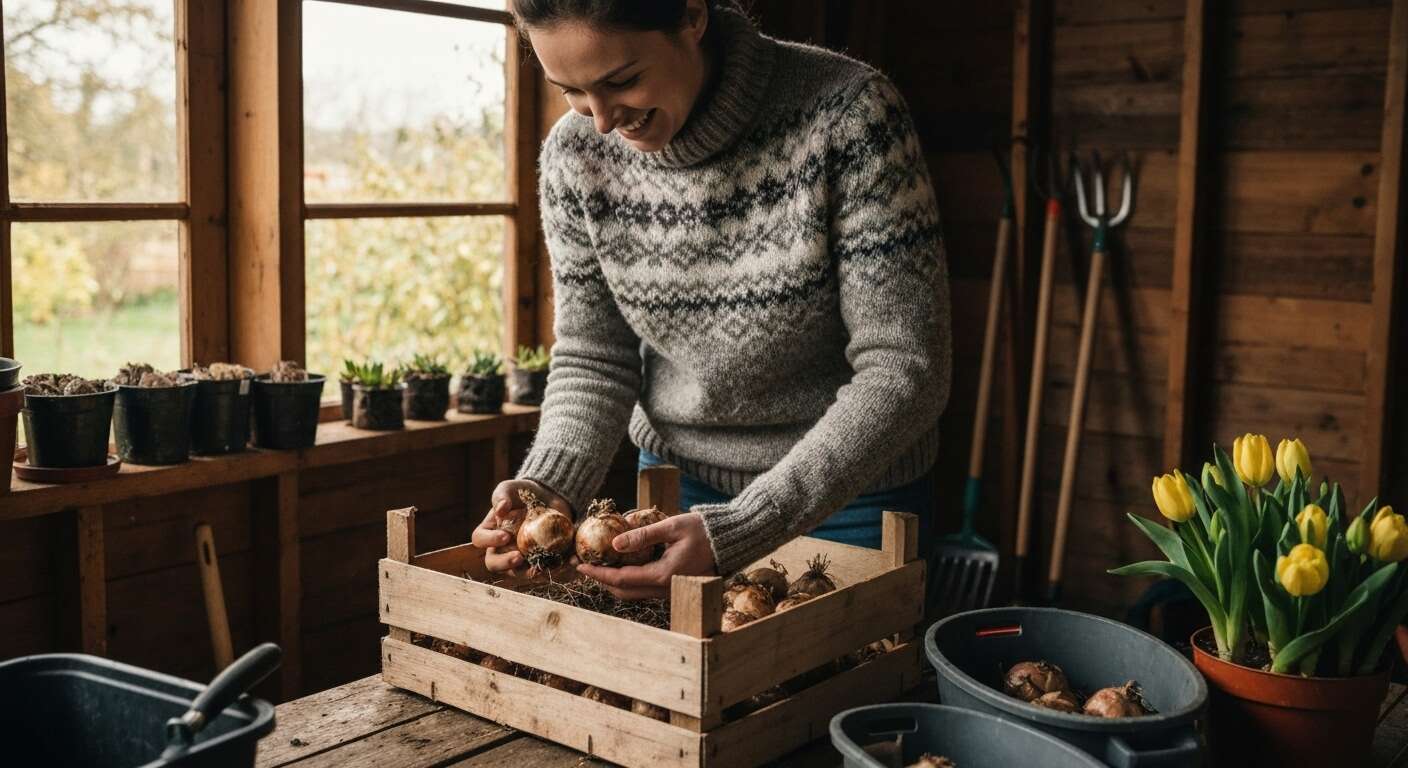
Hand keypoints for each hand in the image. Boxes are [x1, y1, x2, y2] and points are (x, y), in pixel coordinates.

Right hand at [472, 479, 572, 572]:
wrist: (548, 497)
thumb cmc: (523, 492)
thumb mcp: (510, 488)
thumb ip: (501, 495)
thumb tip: (500, 509)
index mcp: (490, 531)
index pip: (480, 539)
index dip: (489, 540)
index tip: (505, 536)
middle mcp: (501, 548)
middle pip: (494, 564)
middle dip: (504, 564)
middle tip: (518, 557)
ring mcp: (520, 556)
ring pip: (518, 573)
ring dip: (527, 573)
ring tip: (539, 568)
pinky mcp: (539, 559)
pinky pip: (543, 569)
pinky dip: (552, 569)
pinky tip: (560, 564)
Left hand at [578, 512, 717, 599]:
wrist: (730, 542)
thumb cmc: (704, 531)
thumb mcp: (672, 526)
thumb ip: (643, 535)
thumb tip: (615, 543)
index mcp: (662, 575)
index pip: (620, 579)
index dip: (597, 573)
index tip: (580, 565)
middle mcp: (664, 590)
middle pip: (623, 592)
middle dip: (601, 579)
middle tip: (584, 565)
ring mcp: (670, 592)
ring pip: (633, 593)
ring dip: (614, 581)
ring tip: (599, 564)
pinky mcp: (674, 588)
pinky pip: (645, 589)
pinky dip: (629, 580)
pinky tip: (622, 565)